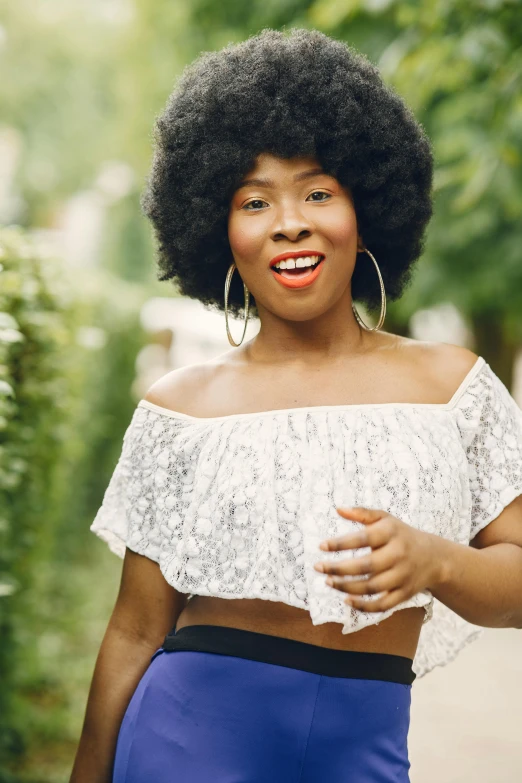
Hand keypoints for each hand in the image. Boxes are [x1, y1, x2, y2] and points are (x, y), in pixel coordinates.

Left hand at [313, 507, 441, 611]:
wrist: (434, 557)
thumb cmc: (401, 535)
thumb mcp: (386, 519)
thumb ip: (363, 513)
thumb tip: (338, 509)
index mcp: (391, 533)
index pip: (363, 538)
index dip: (341, 544)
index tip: (321, 546)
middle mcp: (398, 554)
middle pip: (366, 566)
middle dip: (339, 569)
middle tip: (319, 567)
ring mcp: (403, 576)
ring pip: (372, 587)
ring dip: (347, 587)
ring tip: (329, 582)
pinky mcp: (405, 594)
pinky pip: (383, 605)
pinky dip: (364, 606)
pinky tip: (346, 600)